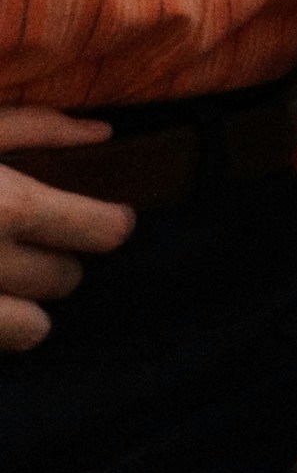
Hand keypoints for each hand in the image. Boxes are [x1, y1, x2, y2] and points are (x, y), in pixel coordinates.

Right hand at [0, 115, 126, 352]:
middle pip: (66, 278)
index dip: (110, 224)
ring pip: (34, 327)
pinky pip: (0, 344)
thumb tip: (104, 133)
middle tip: (32, 239)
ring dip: (27, 302)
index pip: (105, 233)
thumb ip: (33, 127)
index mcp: (4, 205)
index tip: (107, 218)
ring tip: (5, 274)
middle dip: (57, 258)